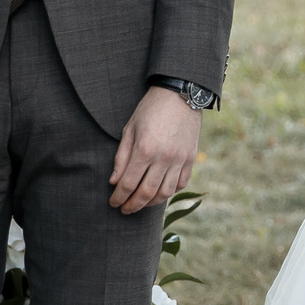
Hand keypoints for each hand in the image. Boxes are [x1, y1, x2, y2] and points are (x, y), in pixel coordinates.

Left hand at [109, 86, 200, 214]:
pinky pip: (181, 184)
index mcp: (144, 150)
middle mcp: (163, 158)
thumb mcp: (129, 129)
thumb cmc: (150, 110)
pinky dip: (169, 191)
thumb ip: (121, 157)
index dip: (118, 197)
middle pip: (146, 194)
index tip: (113, 203)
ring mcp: (179, 160)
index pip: (128, 184)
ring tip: (141, 203)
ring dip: (150, 203)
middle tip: (124, 209)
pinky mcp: (190, 159)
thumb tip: (114, 181)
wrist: (180, 95)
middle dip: (132, 205)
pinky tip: (160, 191)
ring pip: (164, 193)